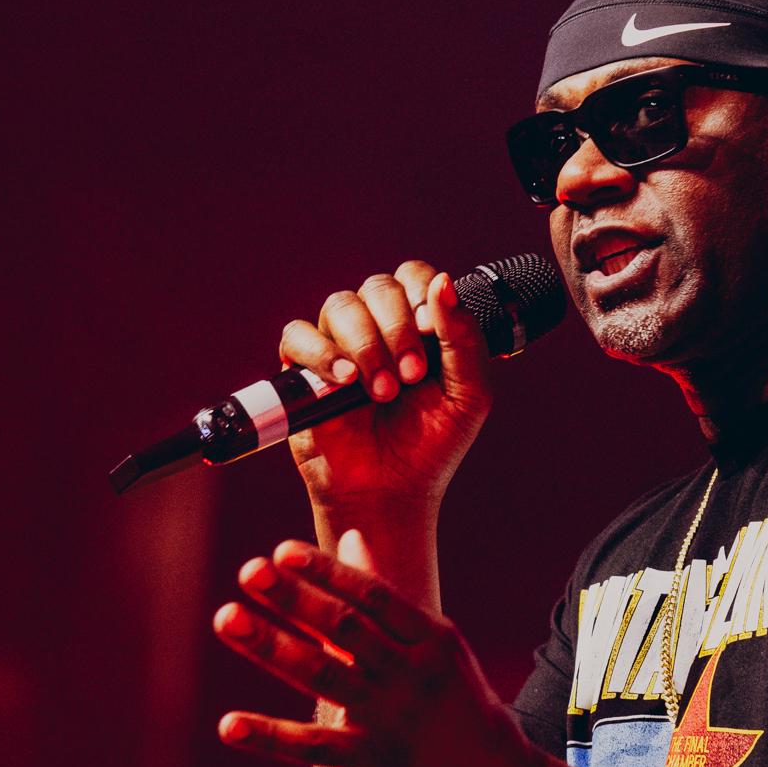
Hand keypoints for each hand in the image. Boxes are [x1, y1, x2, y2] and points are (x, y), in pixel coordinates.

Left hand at [212, 527, 546, 766]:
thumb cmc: (456, 705)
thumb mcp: (434, 647)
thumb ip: (384, 599)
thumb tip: (352, 538)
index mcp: (432, 639)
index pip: (373, 596)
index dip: (327, 572)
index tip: (282, 552)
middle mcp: (413, 674)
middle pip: (345, 628)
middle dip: (295, 597)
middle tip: (249, 570)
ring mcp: (392, 719)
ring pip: (324, 675)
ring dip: (271, 645)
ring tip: (226, 617)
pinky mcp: (372, 764)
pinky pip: (313, 747)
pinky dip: (269, 735)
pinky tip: (229, 724)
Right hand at [278, 261, 494, 509]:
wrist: (390, 491)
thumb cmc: (432, 444)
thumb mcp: (469, 395)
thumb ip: (464, 338)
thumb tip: (444, 281)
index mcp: (419, 324)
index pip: (414, 276)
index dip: (421, 296)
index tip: (432, 334)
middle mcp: (377, 326)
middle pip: (378, 287)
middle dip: (398, 329)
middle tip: (411, 377)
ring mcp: (339, 345)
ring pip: (340, 305)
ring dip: (366, 346)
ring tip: (382, 392)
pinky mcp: (303, 369)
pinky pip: (298, 335)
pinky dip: (322, 354)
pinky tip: (345, 382)